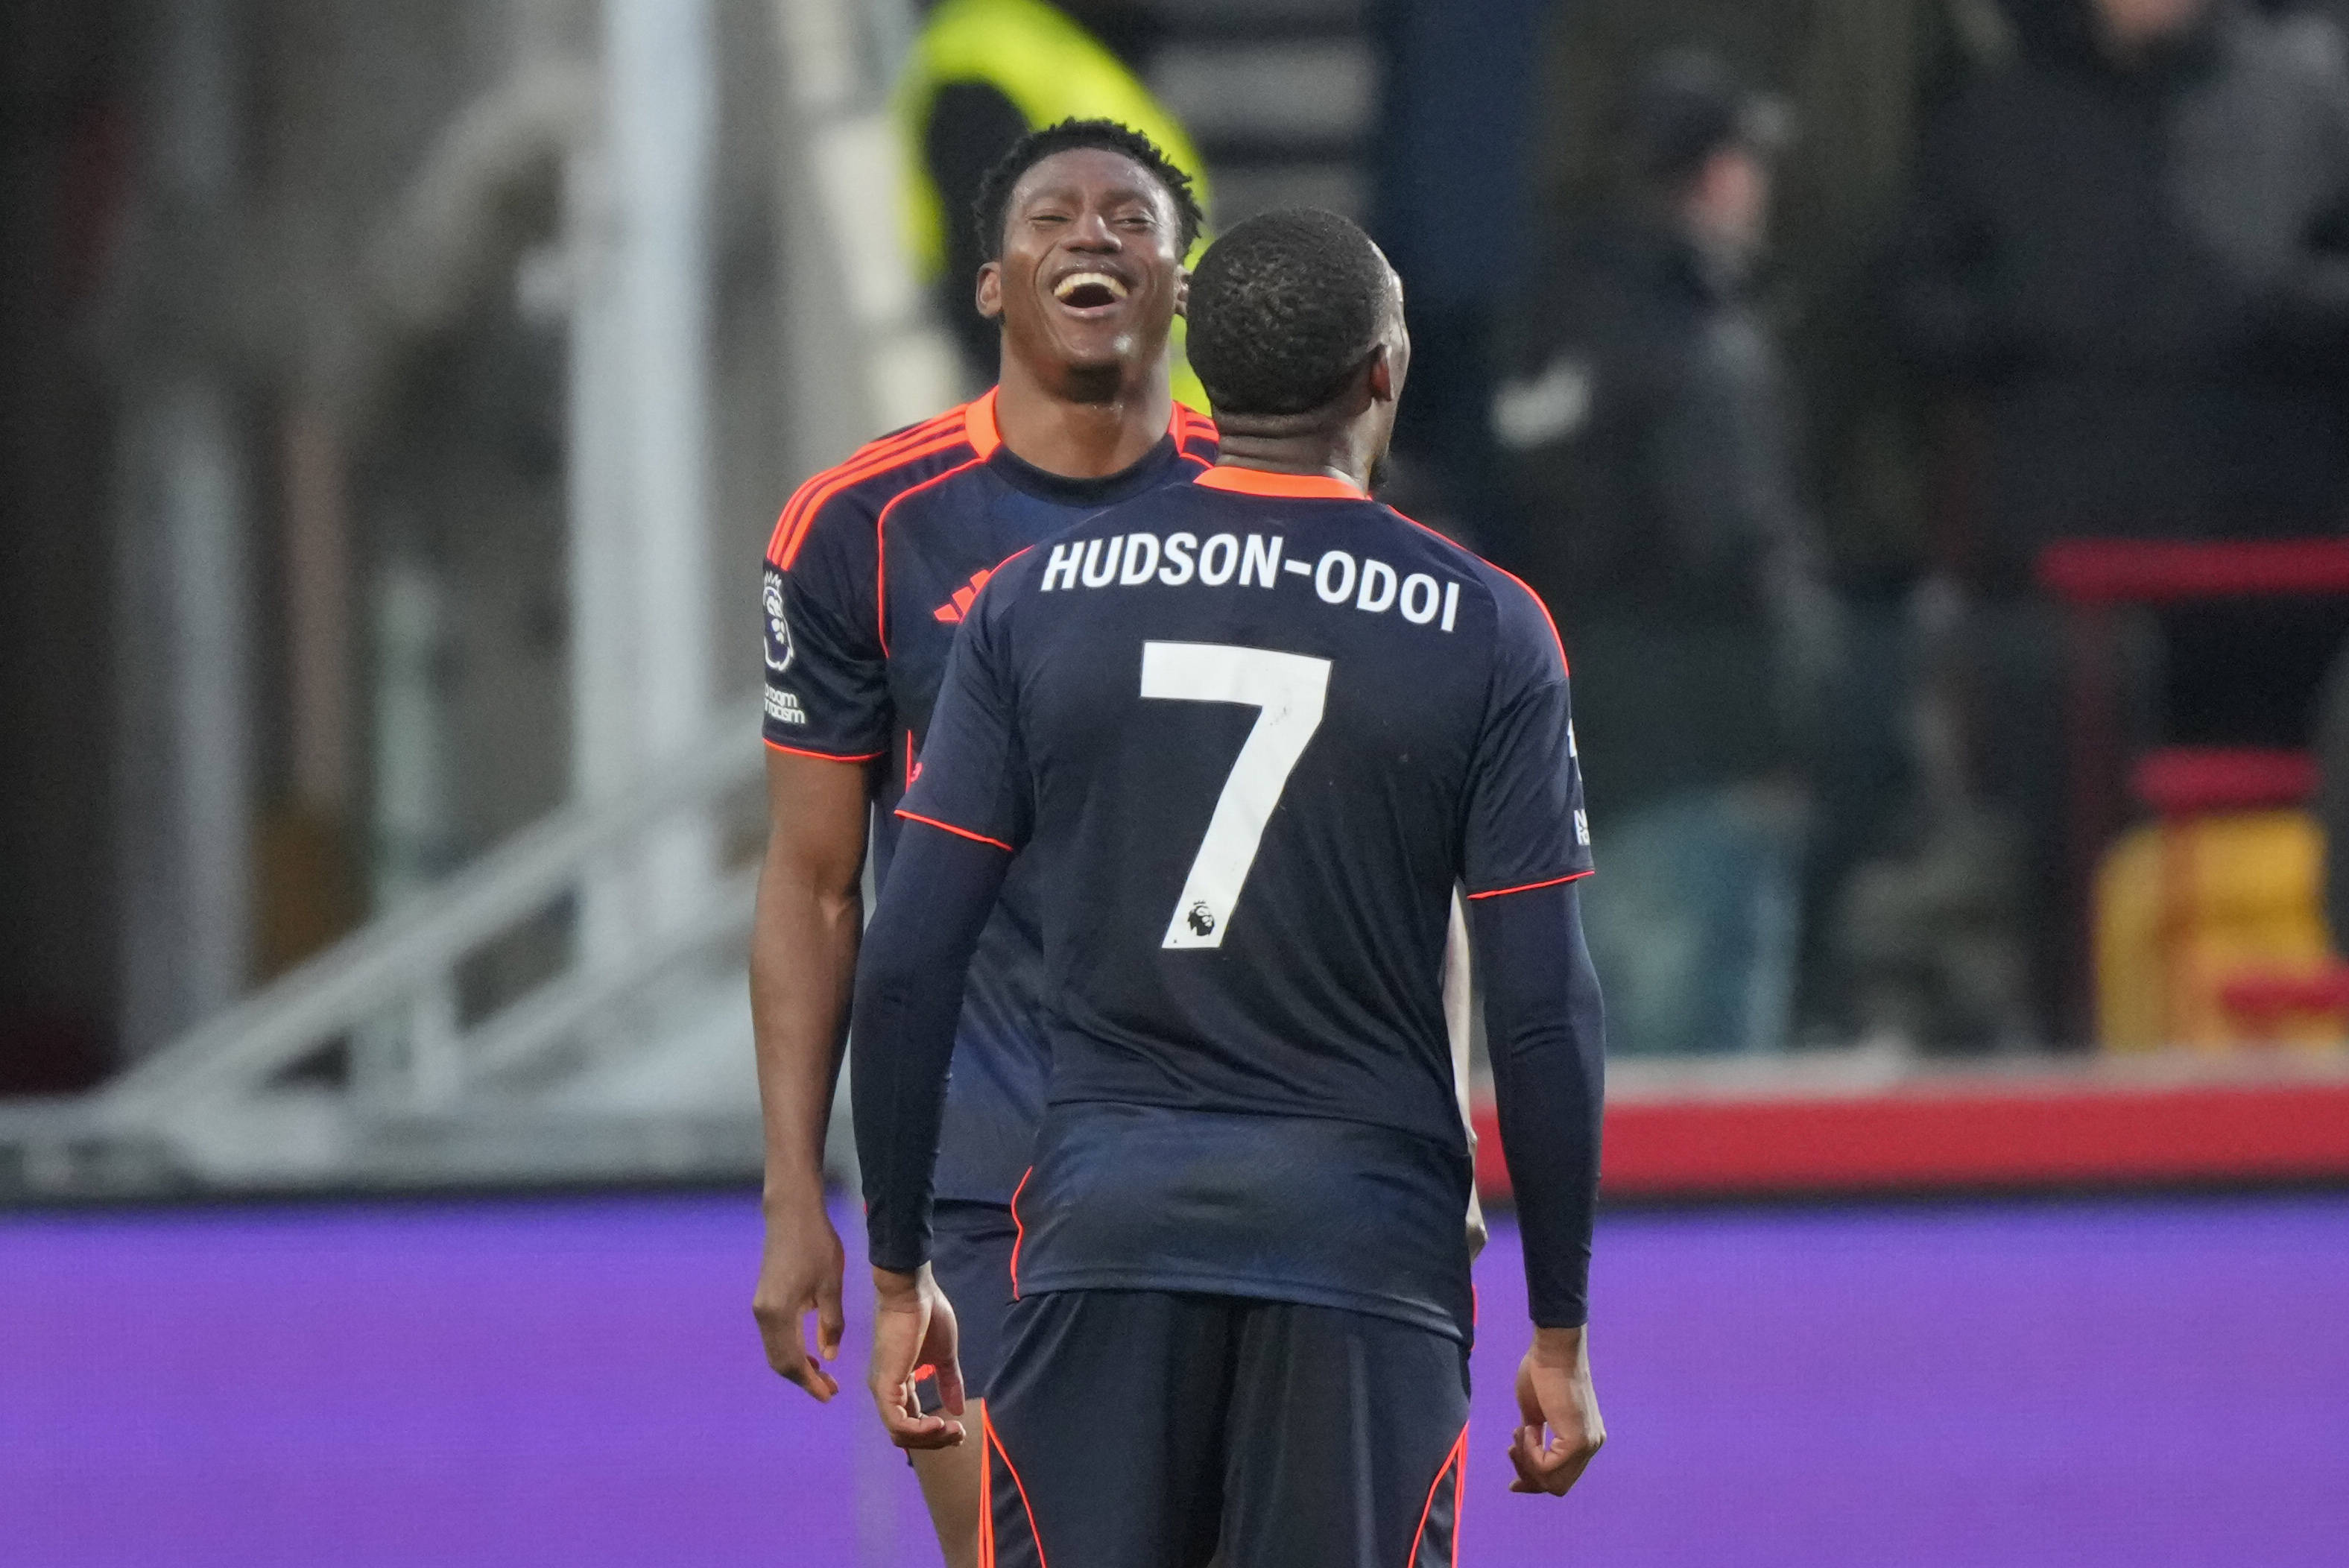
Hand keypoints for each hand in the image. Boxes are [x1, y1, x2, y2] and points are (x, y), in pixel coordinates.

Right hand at [752, 1194, 845, 1399]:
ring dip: (796, 1366)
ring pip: (775, 1350)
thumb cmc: (816, 1245)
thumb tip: (828, 1357)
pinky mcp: (764, 1300)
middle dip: (803, 1379)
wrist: (791, 1213)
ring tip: (824, 1374)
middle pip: (779, 1362)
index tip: (829, 1396)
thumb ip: (831, 1323)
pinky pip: (775, 1336)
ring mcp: (760, 1307)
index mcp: (779, 1313)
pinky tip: (811, 1351)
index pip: (792, 1362)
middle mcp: (763, 1315)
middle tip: (830, 1389)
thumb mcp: (831, 1286)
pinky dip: (791, 1350)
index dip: (810, 1383)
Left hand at [868, 1263, 965, 1449]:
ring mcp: (884, 1389)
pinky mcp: (885, 1386)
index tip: (961, 1429)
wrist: (913, 1291)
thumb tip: (958, 1410)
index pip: (912, 1421)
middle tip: (959, 1434)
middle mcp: (887, 1390)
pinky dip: (920, 1431)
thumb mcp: (944, 1355)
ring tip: (952, 1430)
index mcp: (899, 1382)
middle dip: (935, 1440)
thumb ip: (949, 1382)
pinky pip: (898, 1423)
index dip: (936, 1432)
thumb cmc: (928, 1315)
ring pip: (900, 1434)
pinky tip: (939, 1424)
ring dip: (930, 1438)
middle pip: (905, 1434)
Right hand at [1509, 1324, 1603, 1496]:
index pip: (1561, 1479)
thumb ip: (1535, 1440)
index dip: (1534, 1483)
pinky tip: (1528, 1427)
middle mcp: (1591, 1445)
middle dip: (1527, 1474)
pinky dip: (1530, 1451)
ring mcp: (1587, 1445)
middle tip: (1511, 1448)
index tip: (1513, 1484)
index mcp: (1584, 1439)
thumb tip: (1522, 1460)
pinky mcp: (1577, 1442)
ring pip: (1551, 1481)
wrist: (1552, 1351)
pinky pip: (1547, 1466)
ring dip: (1527, 1461)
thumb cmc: (1541, 1373)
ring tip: (1520, 1432)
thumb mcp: (1534, 1415)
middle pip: (1556, 1486)